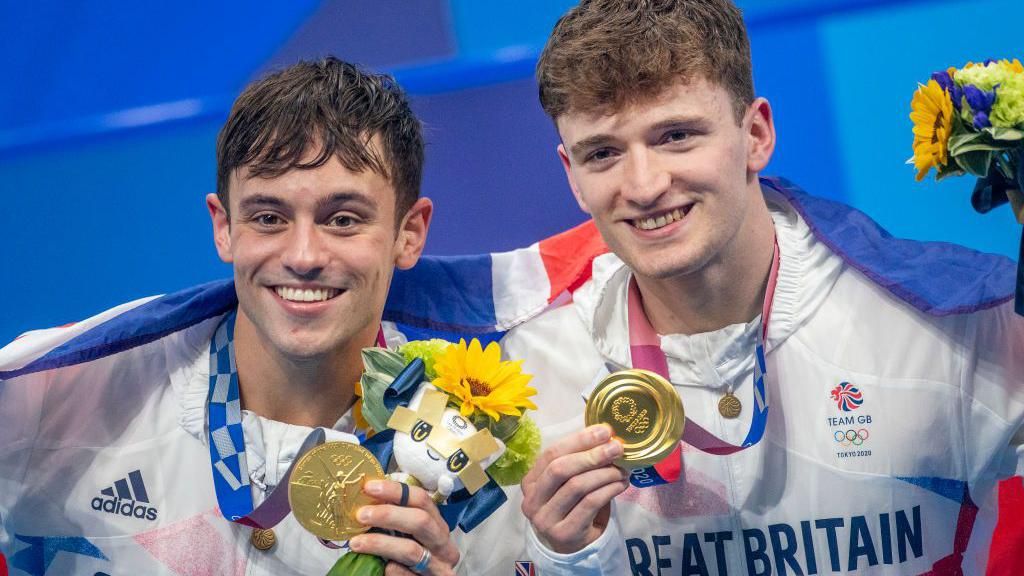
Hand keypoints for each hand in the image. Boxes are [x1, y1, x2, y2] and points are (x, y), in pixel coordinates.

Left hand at [349, 480, 458, 574]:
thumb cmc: (413, 560)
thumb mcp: (410, 537)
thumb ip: (396, 522)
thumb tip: (366, 501)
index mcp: (438, 525)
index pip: (421, 499)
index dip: (395, 491)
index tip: (369, 488)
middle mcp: (443, 544)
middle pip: (420, 521)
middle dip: (388, 514)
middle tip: (361, 515)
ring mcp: (439, 566)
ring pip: (410, 549)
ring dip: (380, 543)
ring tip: (356, 542)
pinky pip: (404, 573)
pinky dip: (390, 569)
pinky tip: (379, 566)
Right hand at [521, 424, 630, 552]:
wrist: (573, 548)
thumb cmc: (572, 508)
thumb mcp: (568, 483)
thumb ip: (579, 462)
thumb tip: (606, 436)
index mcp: (530, 482)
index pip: (551, 454)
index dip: (578, 440)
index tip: (604, 431)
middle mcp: (532, 501)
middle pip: (560, 469)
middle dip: (591, 455)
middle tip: (616, 448)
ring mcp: (545, 519)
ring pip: (577, 486)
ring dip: (604, 473)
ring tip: (622, 470)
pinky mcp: (564, 533)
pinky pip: (590, 503)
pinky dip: (608, 490)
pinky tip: (620, 485)